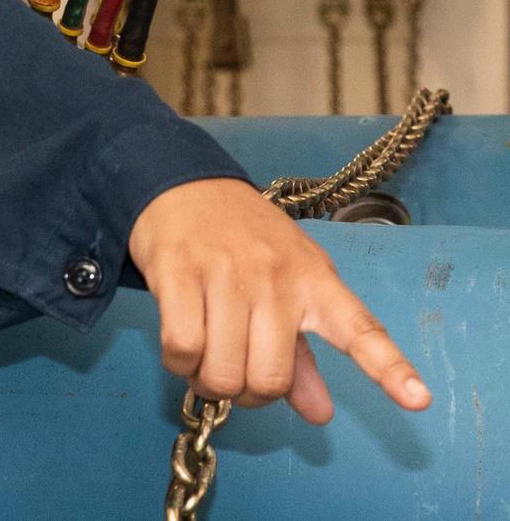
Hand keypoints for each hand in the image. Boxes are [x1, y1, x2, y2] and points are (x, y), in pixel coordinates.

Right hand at [128, 177, 430, 424]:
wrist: (187, 184)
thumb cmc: (244, 241)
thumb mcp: (286, 286)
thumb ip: (301, 354)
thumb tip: (319, 413)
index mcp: (315, 281)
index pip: (359, 328)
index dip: (389, 368)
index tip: (419, 400)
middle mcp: (277, 275)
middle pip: (269, 379)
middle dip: (247, 394)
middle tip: (235, 372)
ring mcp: (227, 270)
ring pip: (223, 372)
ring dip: (208, 380)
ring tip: (206, 357)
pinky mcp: (180, 269)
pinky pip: (182, 349)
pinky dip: (179, 363)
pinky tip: (183, 345)